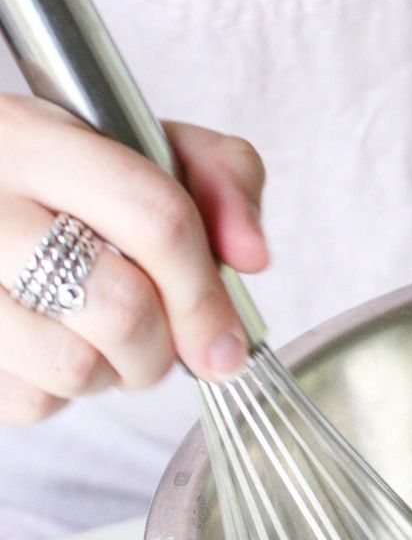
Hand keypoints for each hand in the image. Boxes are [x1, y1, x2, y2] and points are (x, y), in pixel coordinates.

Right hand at [0, 95, 267, 424]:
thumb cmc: (72, 180)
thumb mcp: (146, 150)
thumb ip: (220, 179)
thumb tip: (251, 256)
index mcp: (34, 138)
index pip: (155, 220)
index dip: (206, 293)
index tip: (227, 343)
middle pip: (121, 307)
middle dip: (164, 346)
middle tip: (160, 341)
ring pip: (75, 365)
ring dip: (114, 373)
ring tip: (101, 339)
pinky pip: (31, 401)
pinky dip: (60, 394)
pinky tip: (52, 348)